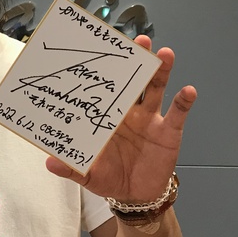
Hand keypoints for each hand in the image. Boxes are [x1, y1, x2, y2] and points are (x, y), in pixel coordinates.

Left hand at [45, 35, 196, 200]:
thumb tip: (49, 162)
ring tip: (165, 54)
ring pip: (157, 89)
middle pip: (134, 80)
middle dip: (138, 60)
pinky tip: (188, 90)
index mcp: (108, 115)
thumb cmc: (109, 177)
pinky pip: (178, 114)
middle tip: (139, 41)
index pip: (107, 88)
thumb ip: (70, 166)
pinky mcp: (169, 132)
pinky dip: (184, 102)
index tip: (104, 49)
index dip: (107, 69)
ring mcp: (150, 119)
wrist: (136, 195)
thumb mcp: (87, 173)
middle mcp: (130, 111)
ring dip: (162, 71)